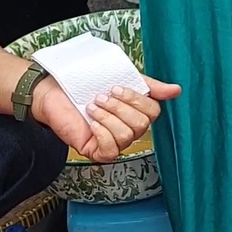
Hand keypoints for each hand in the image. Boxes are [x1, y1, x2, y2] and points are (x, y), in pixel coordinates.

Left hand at [31, 76, 182, 162]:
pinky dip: (102, 133)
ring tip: (92, 108)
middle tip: (101, 97)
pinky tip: (92, 123)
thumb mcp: (122, 79)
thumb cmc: (85, 86)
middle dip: (119, 108)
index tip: (117, 88)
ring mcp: (114, 142)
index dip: (136, 100)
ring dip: (107, 117)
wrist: (55, 92)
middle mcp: (128, 129)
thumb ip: (150, 87)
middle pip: (141, 125)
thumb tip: (176, 90)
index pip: (153, 112)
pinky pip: (111, 150)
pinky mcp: (98, 152)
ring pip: (126, 136)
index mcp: (136, 112)